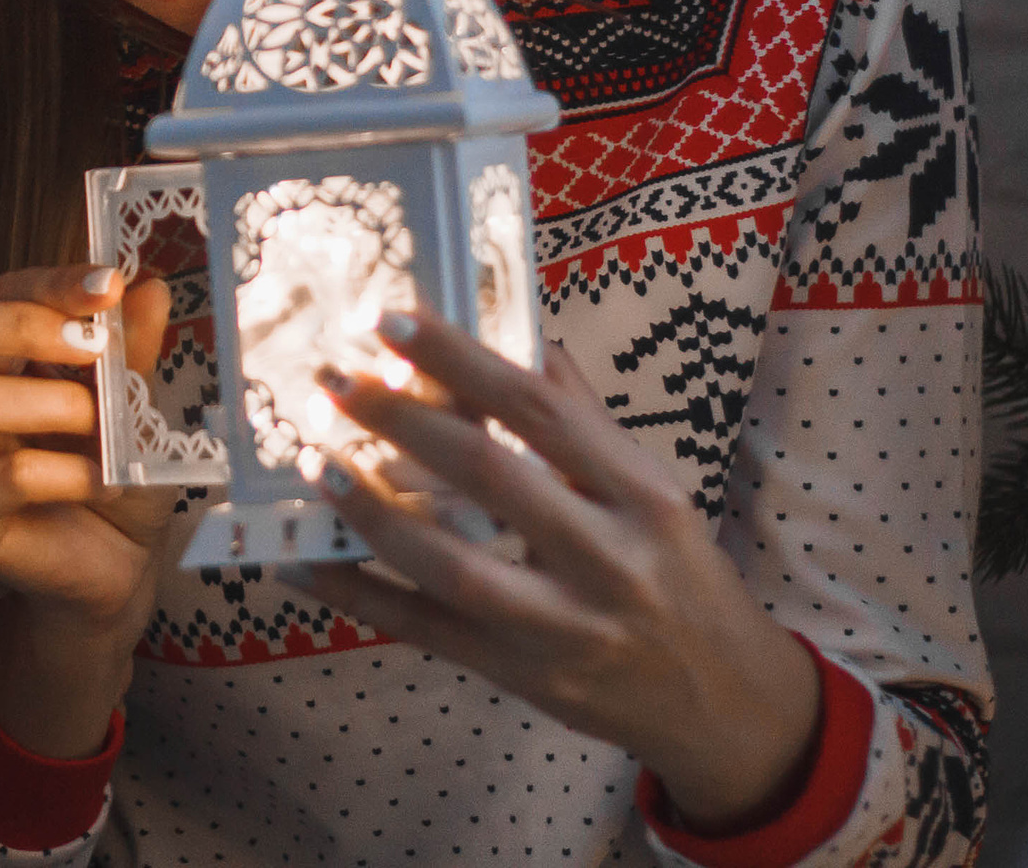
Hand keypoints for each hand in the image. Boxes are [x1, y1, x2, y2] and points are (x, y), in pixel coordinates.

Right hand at [0, 264, 174, 626]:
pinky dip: (67, 472)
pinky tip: (102, 482)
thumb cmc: (108, 473)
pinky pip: (3, 477)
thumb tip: (149, 289)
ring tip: (106, 429)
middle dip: (19, 324)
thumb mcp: (130, 403)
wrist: (113, 566)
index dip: (48, 284)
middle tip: (90, 345)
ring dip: (55, 406)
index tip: (108, 283)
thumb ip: (130, 350)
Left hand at [286, 311, 822, 834]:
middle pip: (491, 477)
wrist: (726, 704)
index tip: (391, 322)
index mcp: (642, 495)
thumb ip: (586, 420)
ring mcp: (565, 626)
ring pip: (452, 567)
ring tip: (314, 463)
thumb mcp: (656, 492)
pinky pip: (425, 633)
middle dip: (401, 422)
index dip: (462, 362)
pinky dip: (357, 596)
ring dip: (371, 513)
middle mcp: (608, 558)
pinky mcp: (524, 676)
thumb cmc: (681, 578)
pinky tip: (301, 564)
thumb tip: (526, 338)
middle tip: (333, 380)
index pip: (540, 411)